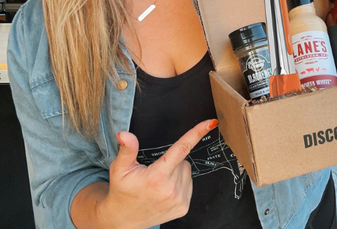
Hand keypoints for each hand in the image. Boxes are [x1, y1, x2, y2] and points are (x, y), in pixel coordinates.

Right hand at [97, 119, 217, 228]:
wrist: (124, 219)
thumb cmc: (122, 190)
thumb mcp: (119, 169)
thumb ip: (127, 150)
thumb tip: (125, 134)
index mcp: (157, 177)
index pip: (181, 149)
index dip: (197, 133)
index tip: (211, 123)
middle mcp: (171, 190)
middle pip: (183, 159)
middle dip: (172, 160)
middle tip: (154, 170)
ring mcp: (179, 200)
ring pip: (187, 170)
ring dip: (177, 171)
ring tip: (159, 181)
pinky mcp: (184, 207)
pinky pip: (189, 183)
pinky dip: (180, 182)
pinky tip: (165, 189)